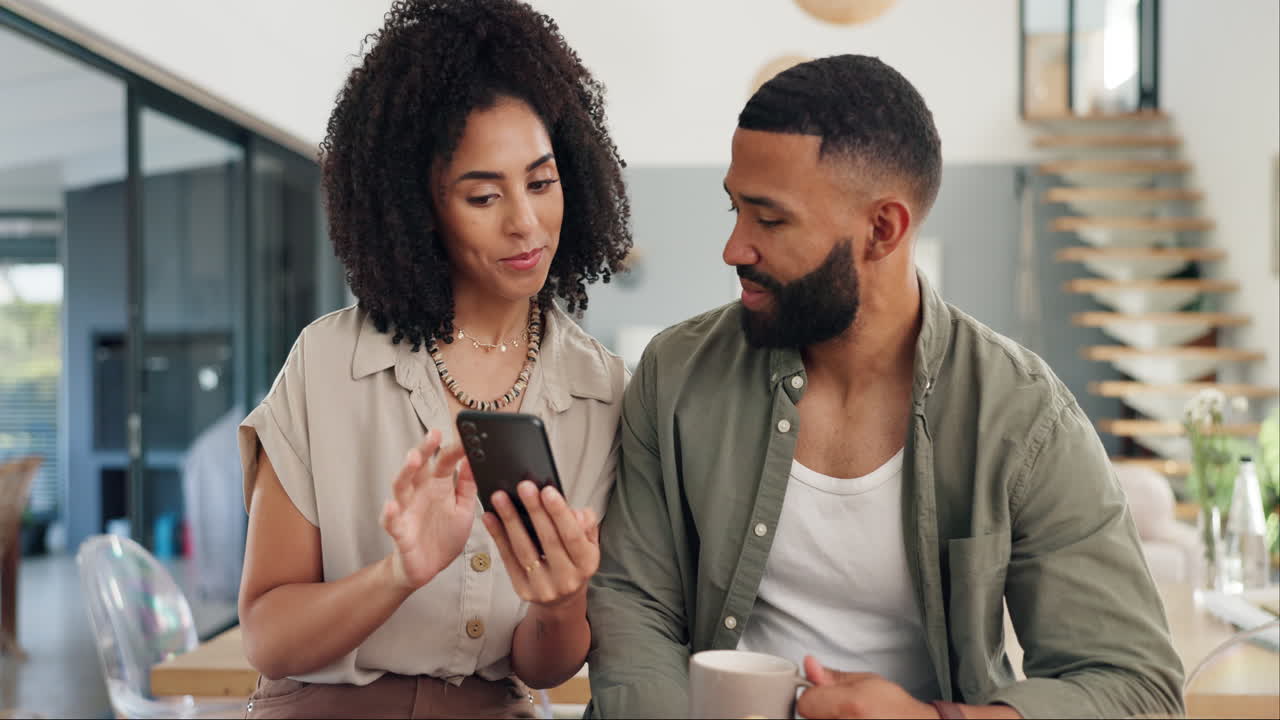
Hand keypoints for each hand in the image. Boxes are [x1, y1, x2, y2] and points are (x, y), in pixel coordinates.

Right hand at [380, 429, 476, 590]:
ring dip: (406, 471)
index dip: (454, 449)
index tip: (467, 437)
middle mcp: (420, 493)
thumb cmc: (444, 536)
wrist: (428, 568)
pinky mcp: (399, 531)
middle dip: (425, 449)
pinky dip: (389, 513)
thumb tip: (474, 459)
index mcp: (438, 486)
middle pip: (419, 466)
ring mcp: (407, 510)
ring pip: (402, 486)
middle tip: (434, 434)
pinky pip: (391, 521)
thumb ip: (467, 486)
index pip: (445, 462)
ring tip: (413, 458)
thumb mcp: (463, 509)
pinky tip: (392, 505)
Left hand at [481, 480, 599, 608]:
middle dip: (534, 511)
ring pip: (524, 550)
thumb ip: (585, 524)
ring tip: (500, 498)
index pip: (572, 536)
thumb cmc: (574, 561)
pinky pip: (508, 559)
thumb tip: (572, 511)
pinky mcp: (523, 590)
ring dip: (510, 520)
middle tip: (523, 487)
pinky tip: (490, 518)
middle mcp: (567, 579)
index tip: (547, 491)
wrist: (563, 598)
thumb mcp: (589, 542)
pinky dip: (498, 536)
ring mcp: (544, 587)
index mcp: (587, 563)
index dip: (559, 513)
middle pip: (548, 541)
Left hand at [796, 656, 938, 719]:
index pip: (806, 702)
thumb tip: (809, 665)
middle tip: (840, 707)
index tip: (823, 695)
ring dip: (826, 718)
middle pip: (810, 716)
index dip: (813, 695)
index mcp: (851, 705)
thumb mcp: (866, 680)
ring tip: (848, 716)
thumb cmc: (895, 707)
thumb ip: (833, 676)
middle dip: (820, 708)